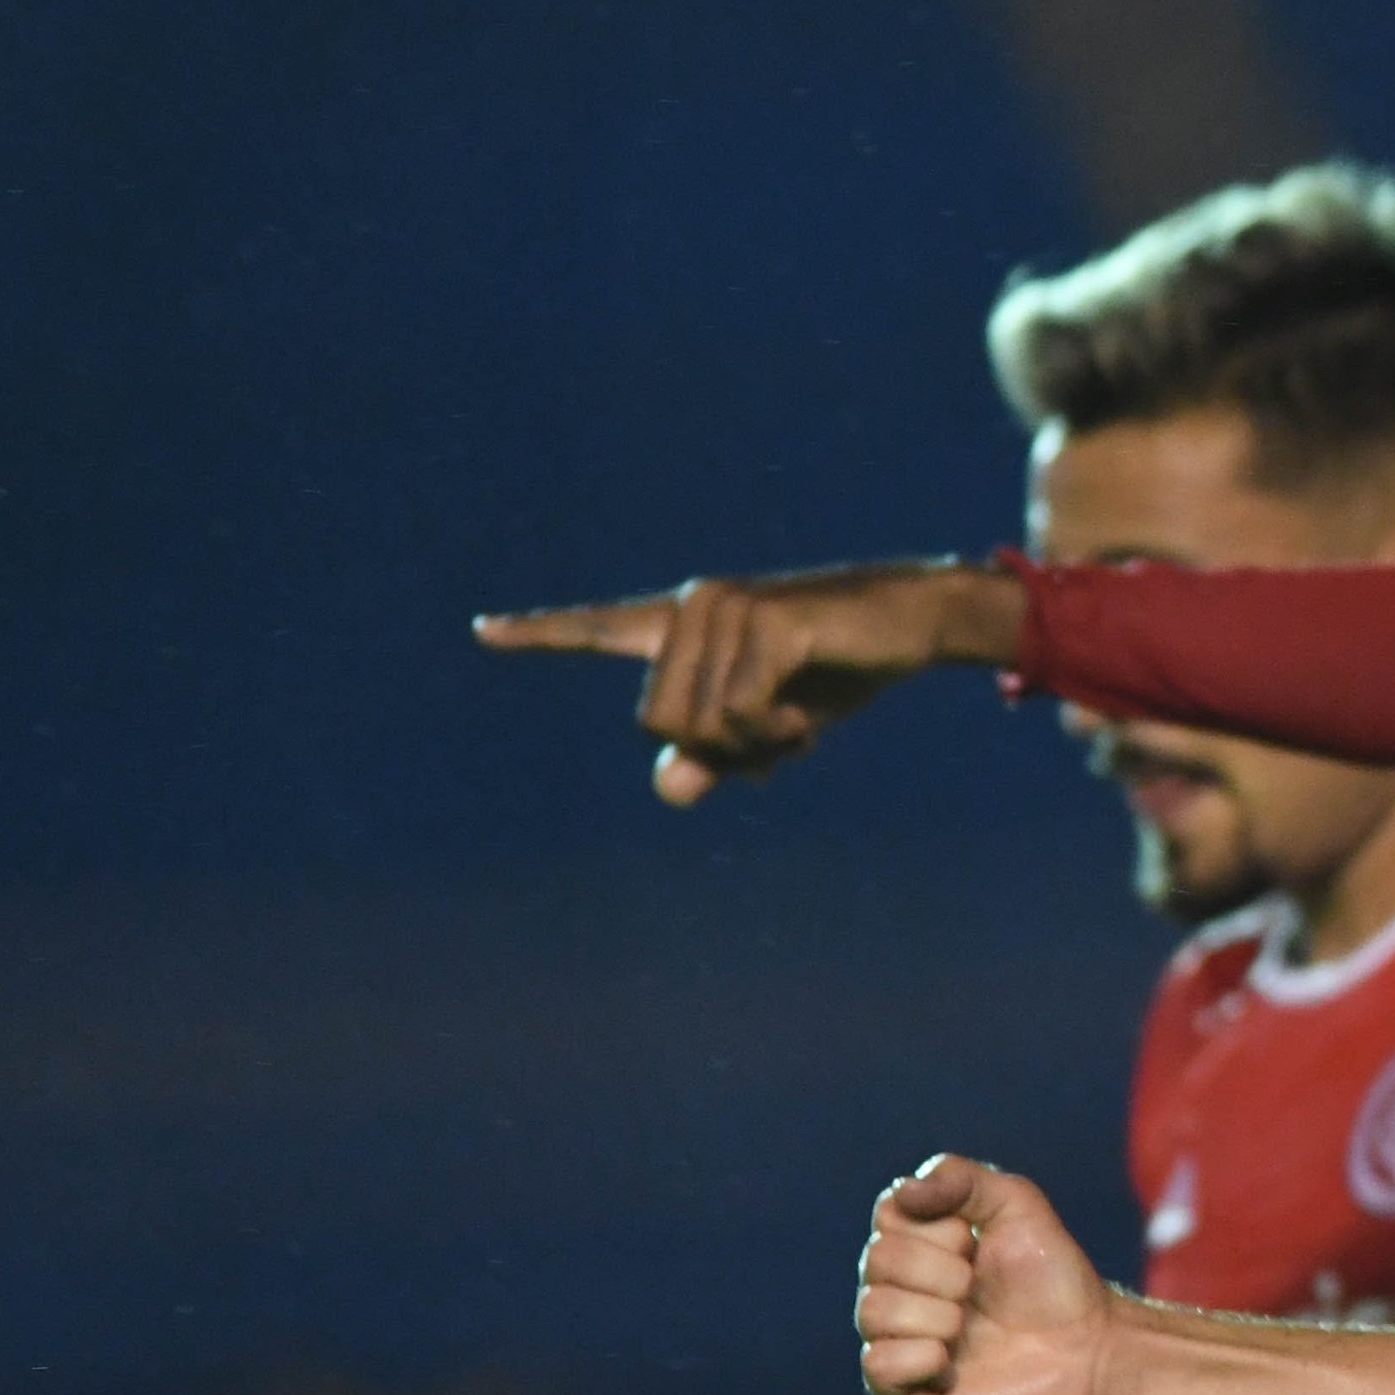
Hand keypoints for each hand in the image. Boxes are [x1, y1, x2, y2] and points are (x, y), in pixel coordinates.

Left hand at [472, 558, 1022, 805]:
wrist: (912, 621)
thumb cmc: (837, 672)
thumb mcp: (772, 732)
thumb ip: (716, 759)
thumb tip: (669, 786)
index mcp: (682, 627)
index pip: (598, 629)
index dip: (539, 634)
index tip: (482, 629)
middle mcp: (690, 608)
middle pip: (658, 723)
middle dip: (718, 750)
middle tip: (773, 734)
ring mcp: (721, 609)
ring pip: (700, 724)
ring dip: (755, 743)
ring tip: (796, 717)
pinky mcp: (760, 620)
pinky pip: (741, 713)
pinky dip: (777, 734)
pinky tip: (807, 715)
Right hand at [856, 1158, 1116, 1394]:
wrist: (1089, 1350)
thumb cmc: (1053, 1278)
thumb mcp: (1016, 1205)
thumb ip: (960, 1178)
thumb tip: (903, 1192)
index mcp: (915, 1248)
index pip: (887, 1216)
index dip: (939, 1228)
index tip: (975, 1245)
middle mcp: (898, 1295)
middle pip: (878, 1262)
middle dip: (944, 1272)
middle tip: (979, 1291)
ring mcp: (900, 1347)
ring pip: (873, 1312)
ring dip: (937, 1315)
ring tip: (970, 1329)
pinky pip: (877, 1368)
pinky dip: (918, 1358)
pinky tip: (951, 1363)